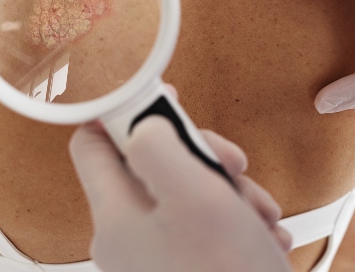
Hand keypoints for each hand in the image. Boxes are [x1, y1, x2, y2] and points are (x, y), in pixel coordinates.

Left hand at [69, 112, 291, 270]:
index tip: (166, 100)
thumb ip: (158, 146)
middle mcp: (127, 240)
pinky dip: (235, 222)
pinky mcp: (184, 270)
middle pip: (151, 166)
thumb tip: (144, 123)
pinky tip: (264, 235)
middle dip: (200, 157)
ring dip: (228, 191)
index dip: (124, 112)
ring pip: (186, 195)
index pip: (90, 144)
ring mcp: (155, 259)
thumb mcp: (196, 194)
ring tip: (261, 214)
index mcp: (115, 218)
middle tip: (234, 166)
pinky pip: (203, 228)